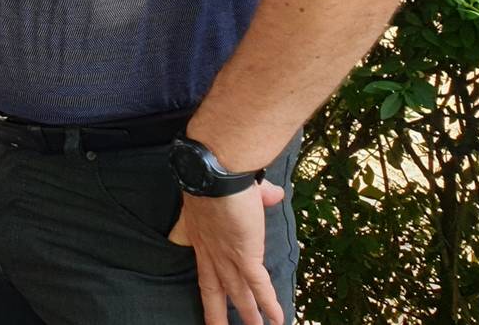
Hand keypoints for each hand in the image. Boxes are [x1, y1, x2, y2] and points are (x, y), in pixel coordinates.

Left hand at [168, 180, 288, 324]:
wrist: (216, 168)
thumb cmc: (220, 171)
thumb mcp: (231, 188)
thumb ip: (255, 195)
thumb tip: (273, 192)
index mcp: (201, 233)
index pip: (203, 263)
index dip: (206, 279)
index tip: (207, 295)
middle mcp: (210, 249)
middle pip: (212, 289)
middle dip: (215, 313)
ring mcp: (226, 255)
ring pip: (237, 294)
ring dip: (247, 315)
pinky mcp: (245, 255)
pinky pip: (258, 286)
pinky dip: (268, 304)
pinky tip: (277, 319)